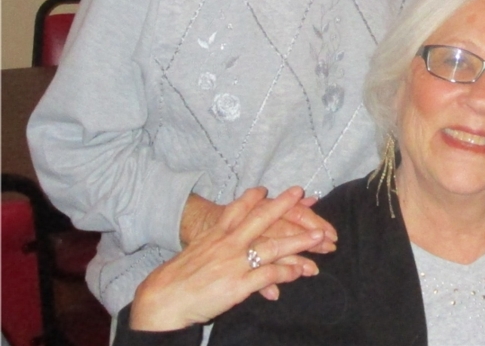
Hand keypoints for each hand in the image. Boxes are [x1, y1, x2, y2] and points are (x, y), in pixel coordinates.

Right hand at [131, 186, 324, 331]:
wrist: (163, 299)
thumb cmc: (178, 278)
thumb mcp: (195, 250)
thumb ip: (213, 241)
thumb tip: (221, 239)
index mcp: (216, 233)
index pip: (237, 208)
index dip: (253, 198)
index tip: (265, 188)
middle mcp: (228, 243)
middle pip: (261, 219)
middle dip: (283, 204)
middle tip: (299, 192)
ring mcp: (234, 262)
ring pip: (273, 247)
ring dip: (299, 241)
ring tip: (319, 237)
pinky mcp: (238, 284)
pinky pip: (268, 275)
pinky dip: (286, 272)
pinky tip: (299, 271)